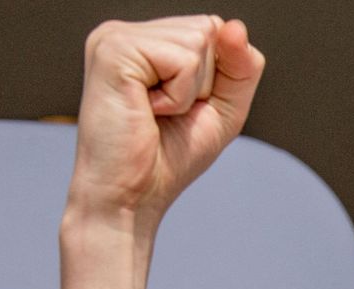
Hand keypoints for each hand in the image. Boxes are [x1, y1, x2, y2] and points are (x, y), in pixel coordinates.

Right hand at [66, 15, 264, 226]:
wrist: (129, 198)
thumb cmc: (168, 159)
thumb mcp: (222, 108)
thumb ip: (240, 67)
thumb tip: (234, 25)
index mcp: (145, 41)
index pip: (214, 30)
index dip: (217, 77)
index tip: (183, 109)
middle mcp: (126, 32)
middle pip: (210, 29)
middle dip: (205, 83)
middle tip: (166, 115)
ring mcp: (115, 36)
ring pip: (199, 41)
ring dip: (190, 92)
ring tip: (155, 114)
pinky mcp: (113, 50)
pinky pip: (184, 60)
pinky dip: (179, 97)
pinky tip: (147, 112)